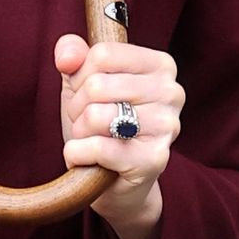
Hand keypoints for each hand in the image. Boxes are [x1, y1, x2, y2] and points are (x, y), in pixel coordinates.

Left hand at [56, 34, 183, 238]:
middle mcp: (172, 92)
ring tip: (92, 141)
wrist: (117, 184)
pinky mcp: (154, 159)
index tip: (89, 94)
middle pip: (97, 84)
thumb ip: (75, 57)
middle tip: (89, 124)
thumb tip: (66, 54)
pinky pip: (97, 147)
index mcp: (161, 66)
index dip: (82, 76)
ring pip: (96, 115)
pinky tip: (90, 160)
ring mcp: (167, 126)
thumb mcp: (83, 85)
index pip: (103, 54)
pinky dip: (79, 155)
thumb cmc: (102, 128)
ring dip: (79, 133)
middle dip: (78, 108)